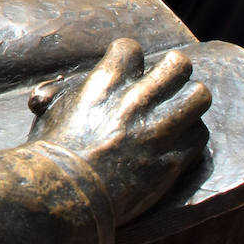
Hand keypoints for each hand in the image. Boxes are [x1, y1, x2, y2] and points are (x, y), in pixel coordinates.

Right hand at [29, 38, 210, 225]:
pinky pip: (199, 134)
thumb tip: (44, 96)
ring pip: (200, 95)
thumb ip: (60, 95)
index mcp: (105, 82)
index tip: (128, 72)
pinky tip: (177, 142)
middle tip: (166, 85)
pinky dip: (190, 137)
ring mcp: (158, 129)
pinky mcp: (173, 159)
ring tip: (179, 111)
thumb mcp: (51, 112)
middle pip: (178, 64)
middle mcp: (136, 99)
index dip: (130, 59)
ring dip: (190, 101)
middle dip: (173, 71)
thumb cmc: (52, 153)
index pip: (132, 47)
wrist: (67, 196)